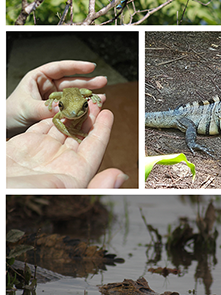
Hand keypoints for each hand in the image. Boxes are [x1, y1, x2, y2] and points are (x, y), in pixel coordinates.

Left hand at [6, 60, 106, 136]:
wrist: (4, 129)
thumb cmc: (9, 114)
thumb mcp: (26, 108)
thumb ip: (45, 108)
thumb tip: (63, 108)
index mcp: (38, 78)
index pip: (59, 68)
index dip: (76, 67)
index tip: (91, 67)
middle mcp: (48, 87)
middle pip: (71, 81)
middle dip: (87, 82)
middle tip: (103, 81)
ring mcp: (54, 99)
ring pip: (74, 95)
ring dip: (88, 96)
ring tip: (102, 97)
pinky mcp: (58, 112)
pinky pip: (72, 108)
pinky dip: (83, 108)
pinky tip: (93, 108)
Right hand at [6, 107, 127, 188]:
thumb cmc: (24, 196)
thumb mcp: (64, 192)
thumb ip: (95, 185)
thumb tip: (121, 176)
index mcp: (74, 174)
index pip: (95, 147)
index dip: (103, 129)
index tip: (108, 113)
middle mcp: (60, 163)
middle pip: (81, 135)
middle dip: (89, 117)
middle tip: (94, 100)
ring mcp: (42, 153)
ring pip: (62, 128)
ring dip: (72, 114)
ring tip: (79, 98)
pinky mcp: (24, 146)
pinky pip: (42, 127)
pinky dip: (51, 116)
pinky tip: (60, 106)